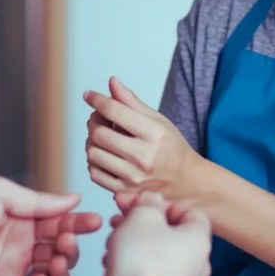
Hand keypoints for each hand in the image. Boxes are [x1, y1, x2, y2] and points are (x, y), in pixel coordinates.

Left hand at [0, 176, 101, 275]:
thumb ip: (37, 199)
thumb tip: (73, 200)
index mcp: (19, 218)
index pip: (57, 221)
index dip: (77, 222)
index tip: (95, 221)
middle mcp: (18, 245)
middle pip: (59, 248)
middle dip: (71, 245)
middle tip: (68, 240)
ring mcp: (11, 271)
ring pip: (52, 275)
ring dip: (63, 268)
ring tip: (58, 261)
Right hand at [73, 192, 210, 275]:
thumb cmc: (139, 263)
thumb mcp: (142, 217)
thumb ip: (149, 202)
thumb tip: (153, 202)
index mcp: (200, 243)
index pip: (191, 212)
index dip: (163, 203)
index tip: (137, 202)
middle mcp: (197, 270)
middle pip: (171, 236)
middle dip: (142, 224)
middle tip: (117, 218)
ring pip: (158, 259)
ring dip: (134, 246)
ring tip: (111, 244)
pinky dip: (133, 271)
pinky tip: (113, 268)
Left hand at [83, 76, 198, 201]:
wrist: (185, 181)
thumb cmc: (171, 147)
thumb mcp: (158, 120)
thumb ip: (131, 101)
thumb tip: (111, 82)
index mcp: (154, 134)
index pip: (115, 111)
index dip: (97, 100)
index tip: (89, 95)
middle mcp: (144, 157)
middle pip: (100, 134)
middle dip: (93, 122)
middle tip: (98, 119)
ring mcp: (133, 178)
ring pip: (93, 154)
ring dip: (91, 142)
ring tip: (102, 137)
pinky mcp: (125, 192)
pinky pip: (94, 173)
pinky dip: (93, 161)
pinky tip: (104, 155)